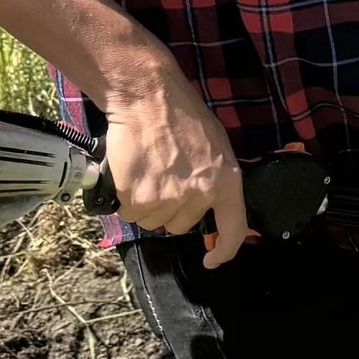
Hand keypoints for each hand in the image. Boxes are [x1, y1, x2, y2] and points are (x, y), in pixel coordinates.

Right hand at [104, 69, 251, 267]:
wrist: (149, 97)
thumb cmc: (181, 115)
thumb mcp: (216, 146)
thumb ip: (215, 179)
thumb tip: (207, 203)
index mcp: (226, 181)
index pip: (233, 230)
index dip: (223, 251)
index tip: (211, 260)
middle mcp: (200, 194)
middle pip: (179, 226)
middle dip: (169, 209)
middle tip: (162, 178)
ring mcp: (169, 198)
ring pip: (151, 221)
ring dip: (144, 203)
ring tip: (147, 170)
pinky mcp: (140, 196)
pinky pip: (129, 212)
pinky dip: (125, 198)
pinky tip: (131, 172)